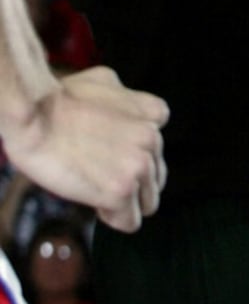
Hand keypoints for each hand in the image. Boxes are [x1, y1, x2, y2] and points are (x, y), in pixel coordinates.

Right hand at [7, 67, 167, 232]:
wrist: (36, 119)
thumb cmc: (60, 99)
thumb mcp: (107, 82)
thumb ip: (129, 101)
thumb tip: (129, 116)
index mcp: (153, 114)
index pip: (157, 148)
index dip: (132, 154)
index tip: (109, 154)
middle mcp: (153, 139)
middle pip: (154, 178)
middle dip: (129, 181)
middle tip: (98, 173)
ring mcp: (139, 167)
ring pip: (147, 203)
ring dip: (123, 201)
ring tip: (94, 186)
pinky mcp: (121, 192)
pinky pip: (130, 221)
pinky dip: (113, 217)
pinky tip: (94, 202)